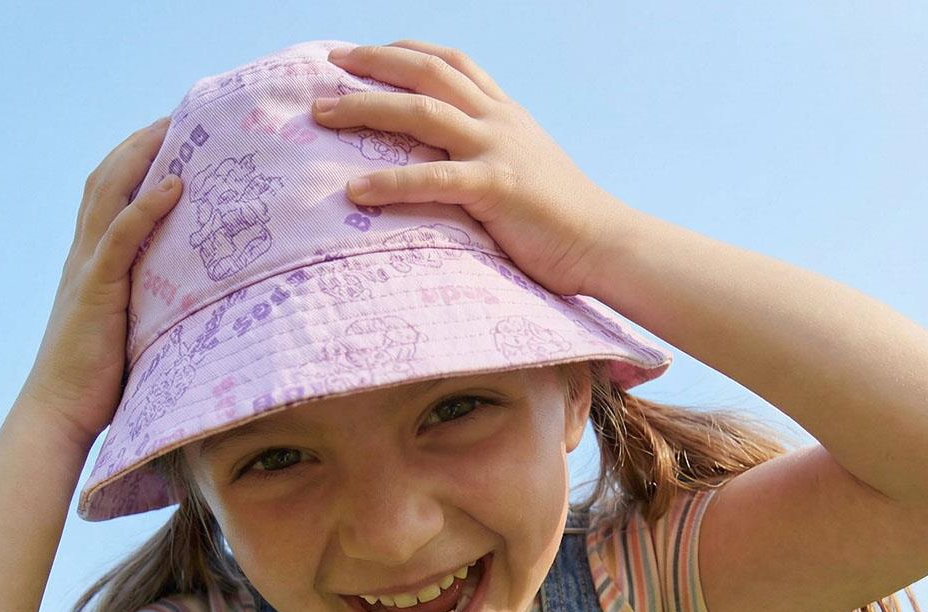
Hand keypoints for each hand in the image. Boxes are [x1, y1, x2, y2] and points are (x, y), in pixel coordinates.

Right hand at [22, 118, 183, 446]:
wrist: (61, 413)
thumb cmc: (99, 383)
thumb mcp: (131, 332)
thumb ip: (150, 306)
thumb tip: (193, 305)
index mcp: (91, 263)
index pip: (109, 194)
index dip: (135, 160)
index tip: (172, 138)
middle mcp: (84, 255)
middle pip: (107, 178)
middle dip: (141, 143)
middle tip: (181, 116)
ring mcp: (87, 270)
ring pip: (108, 194)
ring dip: (142, 156)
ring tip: (178, 128)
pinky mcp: (95, 291)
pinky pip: (119, 237)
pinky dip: (145, 207)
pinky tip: (173, 186)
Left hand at [314, 41, 621, 298]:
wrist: (606, 243)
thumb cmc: (562, 221)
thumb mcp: (524, 171)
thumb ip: (491, 157)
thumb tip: (453, 167)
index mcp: (504, 114)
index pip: (450, 61)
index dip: (404, 51)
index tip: (364, 54)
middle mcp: (498, 120)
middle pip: (427, 72)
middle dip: (372, 64)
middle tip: (326, 66)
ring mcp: (498, 149)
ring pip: (422, 112)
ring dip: (365, 109)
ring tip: (321, 116)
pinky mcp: (496, 187)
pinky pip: (433, 178)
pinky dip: (390, 182)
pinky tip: (355, 191)